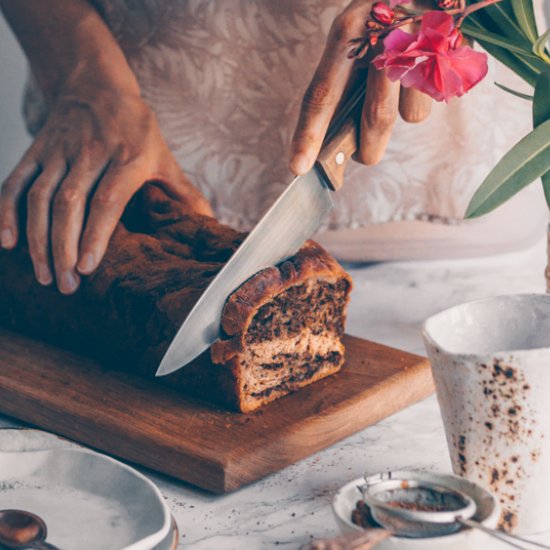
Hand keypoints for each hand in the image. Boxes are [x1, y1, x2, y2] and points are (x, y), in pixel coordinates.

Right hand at [0, 84, 211, 294]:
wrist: (96, 83)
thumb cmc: (137, 128)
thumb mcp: (164, 155)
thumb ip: (182, 191)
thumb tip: (207, 223)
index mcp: (128, 156)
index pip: (108, 199)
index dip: (96, 234)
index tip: (86, 268)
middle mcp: (91, 152)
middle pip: (70, 204)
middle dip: (64, 247)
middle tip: (66, 285)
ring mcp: (59, 150)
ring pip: (41, 198)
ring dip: (38, 239)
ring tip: (45, 275)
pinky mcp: (36, 150)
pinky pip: (16, 181)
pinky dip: (7, 211)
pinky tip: (7, 243)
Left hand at [289, 0, 431, 174]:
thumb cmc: (386, 14)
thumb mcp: (357, 34)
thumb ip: (344, 80)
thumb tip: (337, 138)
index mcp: (347, 32)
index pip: (322, 93)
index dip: (309, 134)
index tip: (298, 167)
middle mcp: (383, 36)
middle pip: (374, 116)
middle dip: (366, 148)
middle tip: (360, 155)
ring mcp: (420, 45)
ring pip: (406, 117)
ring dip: (398, 116)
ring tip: (397, 83)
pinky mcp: (449, 54)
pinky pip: (430, 100)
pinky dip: (420, 99)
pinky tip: (420, 71)